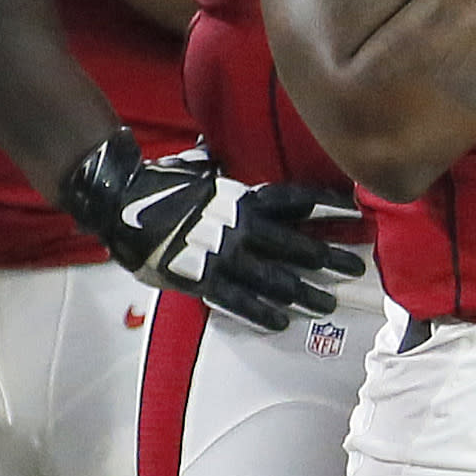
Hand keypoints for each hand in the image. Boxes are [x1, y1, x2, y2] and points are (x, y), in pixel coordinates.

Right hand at [58, 130, 365, 331]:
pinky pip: (238, 301)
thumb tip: (216, 154)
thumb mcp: (193, 169)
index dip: (328, 206)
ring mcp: (222, 256)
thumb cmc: (155, 184)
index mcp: (240, 197)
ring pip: (275, 278)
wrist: (119, 202)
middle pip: (296, 245)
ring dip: (305, 292)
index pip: (295, 202)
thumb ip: (214, 168)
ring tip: (329, 303)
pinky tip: (282, 321)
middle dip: (329, 257)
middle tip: (356, 268)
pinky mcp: (200, 280)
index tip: (356, 212)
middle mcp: (239, 227)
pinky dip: (261, 311)